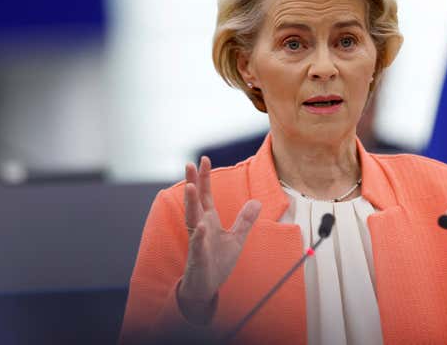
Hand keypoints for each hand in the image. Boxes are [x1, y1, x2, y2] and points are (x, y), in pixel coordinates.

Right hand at [177, 156, 261, 323]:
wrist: (207, 287)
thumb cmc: (218, 261)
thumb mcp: (237, 238)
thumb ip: (245, 220)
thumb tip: (257, 201)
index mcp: (208, 220)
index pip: (205, 195)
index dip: (204, 178)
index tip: (204, 159)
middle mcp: (200, 227)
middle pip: (195, 201)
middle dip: (193, 183)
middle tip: (189, 164)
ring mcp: (198, 241)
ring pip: (192, 219)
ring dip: (191, 203)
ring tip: (191, 187)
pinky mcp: (198, 257)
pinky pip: (197, 245)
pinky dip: (199, 235)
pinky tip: (202, 226)